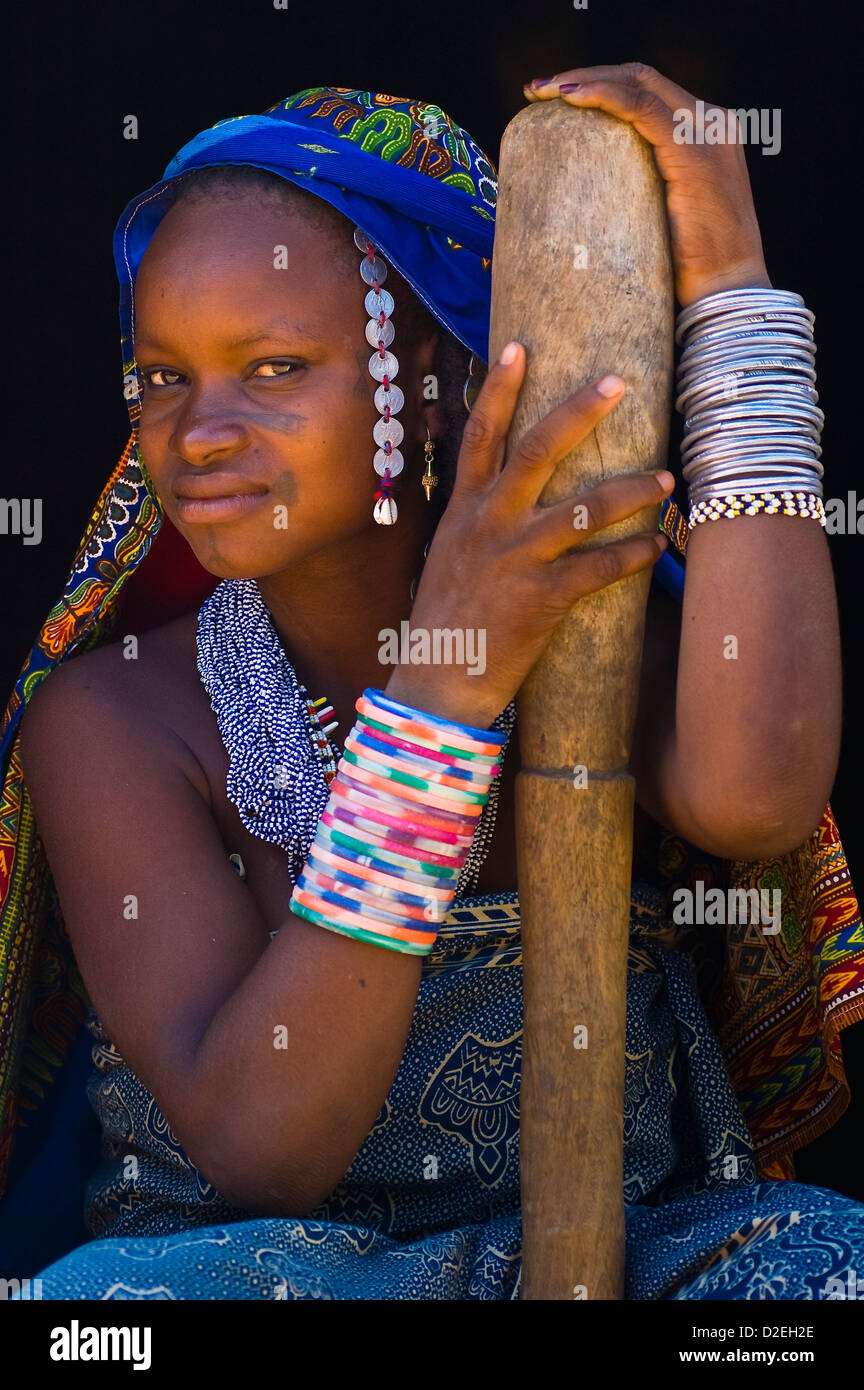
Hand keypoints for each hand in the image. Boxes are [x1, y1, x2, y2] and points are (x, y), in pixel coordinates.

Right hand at [385, 342, 673, 729]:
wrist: (438, 683)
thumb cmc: (449, 620)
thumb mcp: (452, 556)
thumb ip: (480, 520)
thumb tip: (509, 492)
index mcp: (465, 510)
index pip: (480, 436)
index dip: (498, 388)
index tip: (517, 344)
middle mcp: (489, 525)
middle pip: (536, 451)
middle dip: (579, 412)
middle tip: (618, 381)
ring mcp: (516, 560)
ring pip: (583, 509)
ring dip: (631, 489)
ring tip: (666, 476)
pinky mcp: (542, 599)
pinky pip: (600, 568)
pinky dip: (634, 555)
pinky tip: (659, 546)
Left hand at [523, 63, 770, 307]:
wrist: (724, 295)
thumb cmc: (690, 273)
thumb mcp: (665, 219)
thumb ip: (641, 194)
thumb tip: (585, 200)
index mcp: (708, 134)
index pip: (649, 92)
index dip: (601, 85)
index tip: (553, 98)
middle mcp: (712, 123)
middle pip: (641, 78)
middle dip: (585, 76)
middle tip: (534, 92)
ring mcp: (706, 134)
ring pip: (639, 84)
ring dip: (585, 81)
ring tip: (540, 93)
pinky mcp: (693, 153)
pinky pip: (642, 109)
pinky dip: (604, 97)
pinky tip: (570, 100)